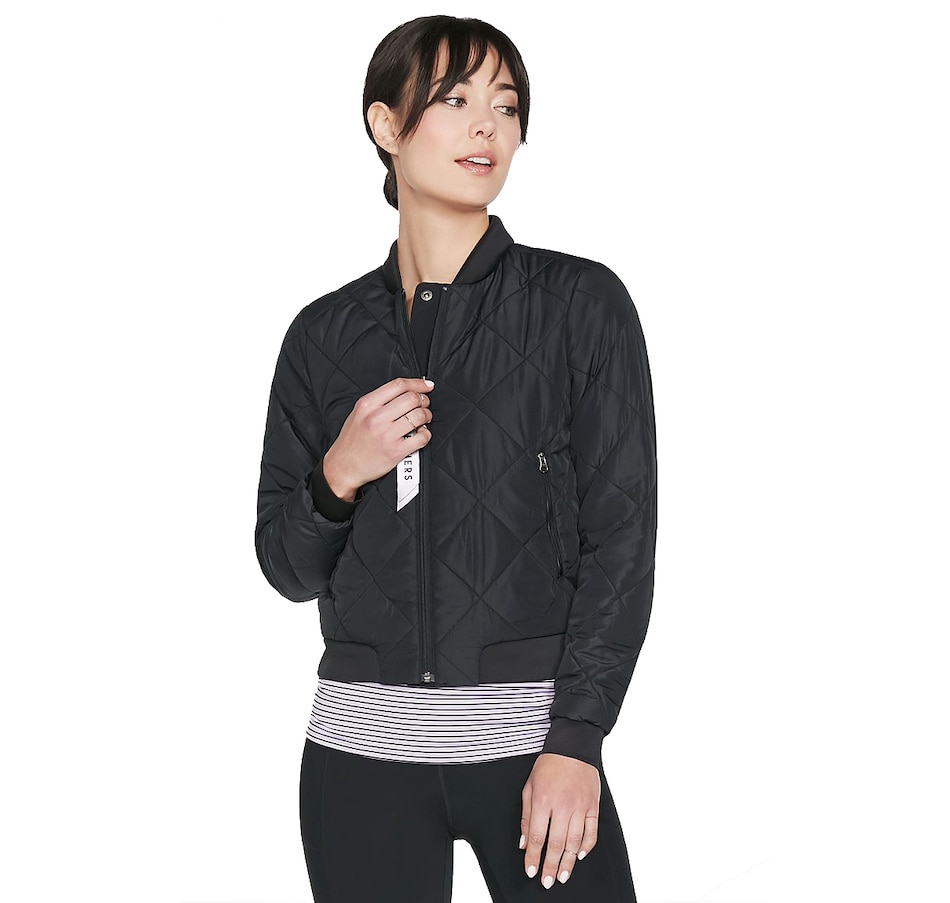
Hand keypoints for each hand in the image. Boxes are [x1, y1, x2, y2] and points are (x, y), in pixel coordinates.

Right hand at [322, 377, 433, 496]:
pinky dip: (426, 434)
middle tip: (424, 405)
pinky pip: (422, 437)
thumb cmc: (351, 440)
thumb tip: (406, 391)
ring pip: (419, 415)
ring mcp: (387, 435)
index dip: (417, 383)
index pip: (398, 385)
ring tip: (423, 419)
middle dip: (423, 400)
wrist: (343, 466)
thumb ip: (378, 401)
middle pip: (412, 398)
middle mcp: (376, 418)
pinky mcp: (396, 451)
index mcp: (367, 405)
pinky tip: (420, 434)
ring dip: (426, 416)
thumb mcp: (358, 413)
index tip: (427, 385)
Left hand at [519, 752, 600, 887]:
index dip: (533, 857)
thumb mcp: (530, 787)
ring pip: (574, 842)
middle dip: (550, 866)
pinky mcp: (593, 806)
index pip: (537, 837)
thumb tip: (524, 842)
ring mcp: (580, 806)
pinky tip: (579, 855)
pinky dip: (586, 846)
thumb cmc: (549, 765)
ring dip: (568, 862)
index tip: (531, 870)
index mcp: (543, 800)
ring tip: (562, 876)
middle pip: (556, 844)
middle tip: (547, 881)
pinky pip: (591, 832)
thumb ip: (527, 816)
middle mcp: (562, 806)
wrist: (573, 747)